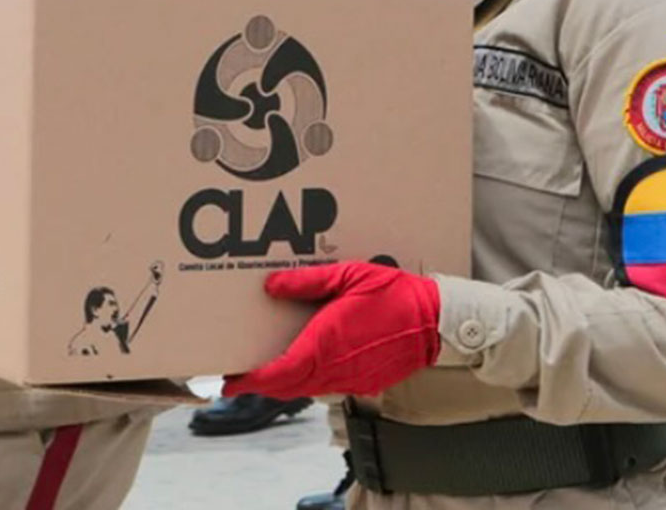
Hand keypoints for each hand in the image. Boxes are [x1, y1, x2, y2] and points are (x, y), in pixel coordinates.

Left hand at [223, 261, 439, 399]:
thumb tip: (272, 286)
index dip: (252, 381)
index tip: (230, 382)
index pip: (279, 373)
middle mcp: (334, 368)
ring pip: (305, 389)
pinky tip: (306, 365)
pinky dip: (308, 381)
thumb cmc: (394, 296)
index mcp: (326, 343)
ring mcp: (350, 379)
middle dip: (261, 385)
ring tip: (267, 371)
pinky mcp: (363, 383)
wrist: (435, 322)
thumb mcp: (349, 276)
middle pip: (287, 386)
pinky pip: (326, 387)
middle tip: (240, 378)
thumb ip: (308, 282)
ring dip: (283, 384)